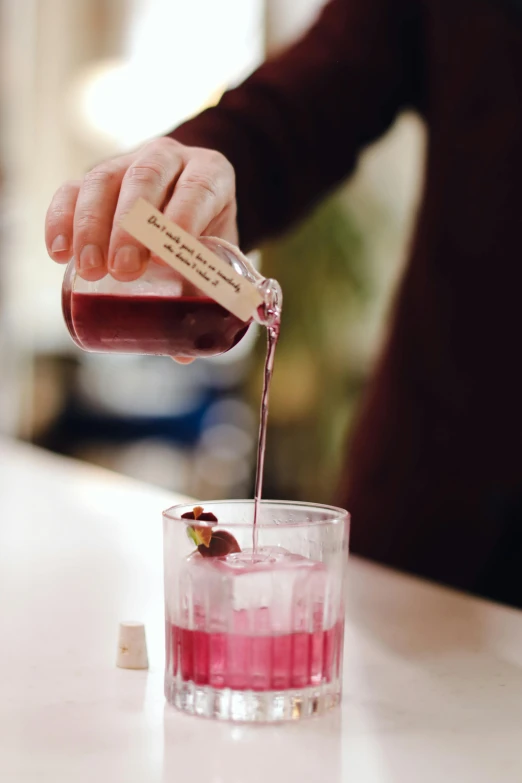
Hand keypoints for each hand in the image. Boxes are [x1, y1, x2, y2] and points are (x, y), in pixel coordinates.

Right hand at [45, 137, 237, 282]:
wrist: (184, 220)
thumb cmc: (205, 243)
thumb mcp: (217, 257)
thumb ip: (208, 286)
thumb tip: (190, 338)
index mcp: (210, 172)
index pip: (198, 188)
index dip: (182, 219)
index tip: (164, 258)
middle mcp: (168, 159)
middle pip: (145, 178)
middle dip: (131, 226)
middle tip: (124, 269)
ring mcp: (127, 164)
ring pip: (102, 181)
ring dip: (93, 227)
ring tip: (91, 270)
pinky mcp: (92, 180)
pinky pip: (70, 191)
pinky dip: (61, 220)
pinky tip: (59, 254)